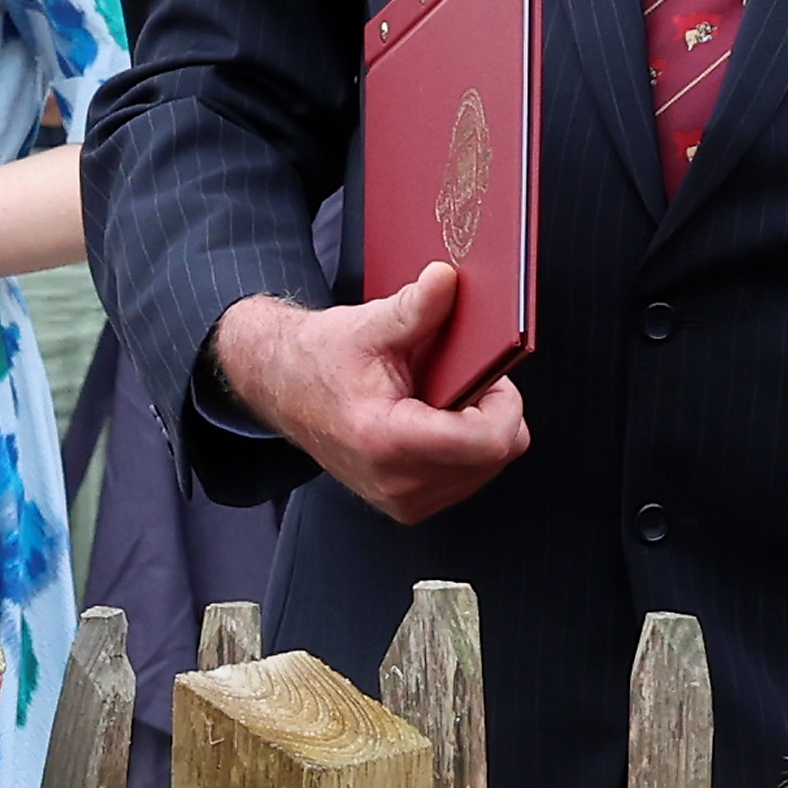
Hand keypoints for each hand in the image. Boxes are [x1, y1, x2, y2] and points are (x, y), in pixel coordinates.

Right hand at [208, 266, 528, 524]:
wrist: (282, 389)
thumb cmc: (320, 361)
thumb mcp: (368, 326)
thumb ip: (416, 307)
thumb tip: (447, 281)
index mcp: (387, 441)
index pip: (486, 442)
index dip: (504, 404)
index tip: (492, 376)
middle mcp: (397, 483)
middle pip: (495, 455)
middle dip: (494, 412)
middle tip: (466, 379)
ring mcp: (404, 502)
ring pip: (487, 468)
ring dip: (480, 429)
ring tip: (444, 398)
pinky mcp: (409, 506)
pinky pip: (468, 478)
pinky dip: (465, 447)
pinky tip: (437, 421)